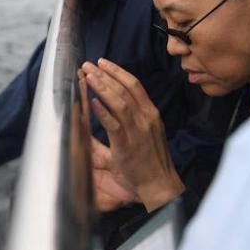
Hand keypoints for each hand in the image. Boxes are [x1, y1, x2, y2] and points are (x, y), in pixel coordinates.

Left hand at [82, 58, 183, 211]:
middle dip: (106, 74)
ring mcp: (138, 131)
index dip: (117, 72)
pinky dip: (102, 111)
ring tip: (88, 76)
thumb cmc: (149, 163)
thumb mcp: (141, 136)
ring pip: (120, 102)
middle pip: (126, 88)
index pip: (134, 85)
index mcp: (150, 114)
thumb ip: (125, 122)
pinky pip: (114, 124)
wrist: (160, 186)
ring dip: (102, 87)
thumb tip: (103, 109)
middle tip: (88, 65)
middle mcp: (146, 118)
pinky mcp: (128, 146)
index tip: (102, 63)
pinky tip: (92, 101)